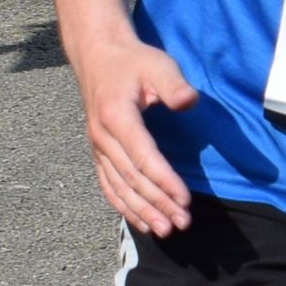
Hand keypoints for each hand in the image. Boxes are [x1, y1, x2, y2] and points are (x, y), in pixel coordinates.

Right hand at [70, 26, 199, 236]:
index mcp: (116, 116)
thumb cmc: (132, 61)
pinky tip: (140, 222)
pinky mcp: (98, 152)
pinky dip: (123, 206)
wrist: (97, 55)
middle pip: (131, 178)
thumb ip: (173, 84)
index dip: (164, 181)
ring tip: (164, 230)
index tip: (185, 199)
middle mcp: (102, 136)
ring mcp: (97, 147)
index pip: (143, 157)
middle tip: (182, 223)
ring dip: (141, 211)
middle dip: (157, 203)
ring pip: (118, 187)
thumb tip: (188, 102)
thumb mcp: (157, 64)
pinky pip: (108, 185)